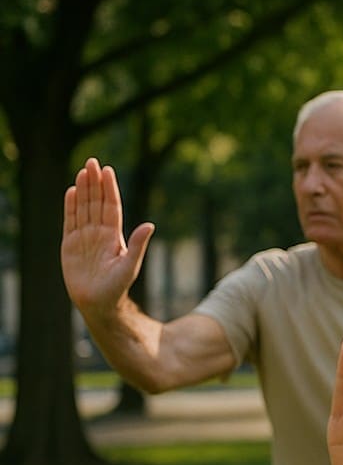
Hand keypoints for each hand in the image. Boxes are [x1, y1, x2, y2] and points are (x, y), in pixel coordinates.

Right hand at [61, 158, 153, 316]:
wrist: (98, 302)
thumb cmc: (117, 287)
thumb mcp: (130, 265)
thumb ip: (138, 245)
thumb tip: (150, 225)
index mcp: (114, 236)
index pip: (111, 206)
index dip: (109, 189)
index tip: (108, 171)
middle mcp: (99, 233)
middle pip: (96, 202)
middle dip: (95, 183)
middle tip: (93, 162)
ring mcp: (84, 237)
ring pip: (83, 208)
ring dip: (83, 190)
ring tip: (83, 171)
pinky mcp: (70, 244)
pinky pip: (69, 221)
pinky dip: (70, 206)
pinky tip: (71, 191)